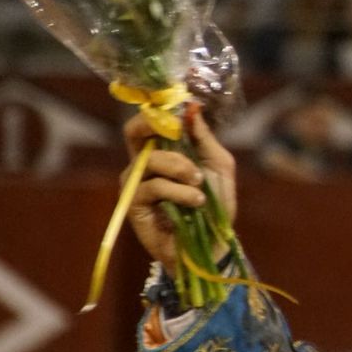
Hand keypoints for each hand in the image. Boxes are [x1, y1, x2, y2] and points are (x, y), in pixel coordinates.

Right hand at [122, 106, 237, 268]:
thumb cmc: (216, 203)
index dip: (159, 111)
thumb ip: (204, 138)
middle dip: (155, 127)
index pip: (148, 123)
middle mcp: (144, 165)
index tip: (180, 111)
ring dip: (180, 168)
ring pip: (149, 160)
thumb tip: (192, 108)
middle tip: (178, 133)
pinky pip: (152, 187)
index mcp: (164, 151)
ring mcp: (136, 185)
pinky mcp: (134, 207)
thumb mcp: (218, 165)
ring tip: (199, 184)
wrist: (214, 242)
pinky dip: (178, 191)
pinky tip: (195, 201)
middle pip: (133, 132)